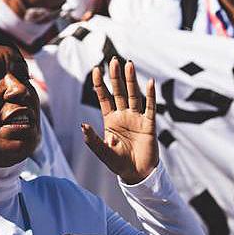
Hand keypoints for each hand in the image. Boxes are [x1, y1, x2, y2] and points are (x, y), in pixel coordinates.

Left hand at [83, 58, 157, 184]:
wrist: (138, 174)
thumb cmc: (119, 164)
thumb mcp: (102, 152)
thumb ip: (92, 140)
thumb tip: (82, 125)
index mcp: (110, 120)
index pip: (104, 97)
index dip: (100, 84)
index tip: (96, 69)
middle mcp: (123, 115)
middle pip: (119, 92)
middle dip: (115, 77)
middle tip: (113, 60)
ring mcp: (136, 118)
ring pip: (133, 95)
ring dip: (131, 80)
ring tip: (128, 64)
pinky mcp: (149, 124)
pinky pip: (150, 107)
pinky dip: (150, 95)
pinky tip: (149, 82)